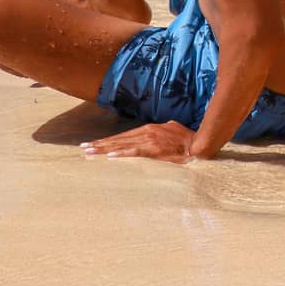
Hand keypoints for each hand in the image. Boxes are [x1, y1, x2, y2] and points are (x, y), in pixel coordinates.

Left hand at [81, 120, 197, 162]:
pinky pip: (135, 152)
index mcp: (150, 129)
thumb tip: (151, 137)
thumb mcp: (170, 132)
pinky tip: (110, 156)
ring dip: (105, 149)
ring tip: (90, 152)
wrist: (201, 145)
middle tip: (84, 148)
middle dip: (101, 144)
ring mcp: (151, 140)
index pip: (124, 136)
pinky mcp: (156, 150)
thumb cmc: (187, 141)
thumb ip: (158, 135)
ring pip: (123, 144)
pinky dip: (122, 153)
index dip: (108, 141)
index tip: (94, 144)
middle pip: (119, 139)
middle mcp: (148, 132)